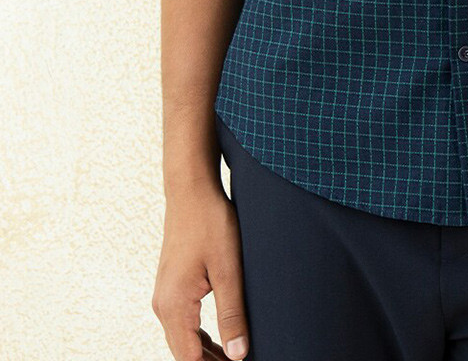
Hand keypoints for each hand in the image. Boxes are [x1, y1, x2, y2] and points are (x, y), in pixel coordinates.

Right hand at [152, 180, 250, 359]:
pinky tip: (220, 340)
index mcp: (175, 306)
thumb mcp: (228, 269)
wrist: (191, 191)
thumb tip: (238, 355)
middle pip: (184, 354)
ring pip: (183, 340)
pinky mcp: (171, 287)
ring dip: (205, 354)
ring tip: (234, 358)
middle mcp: (163, 306)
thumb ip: (232, 314)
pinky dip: (200, 338)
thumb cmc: (211, 223)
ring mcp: (165, 296)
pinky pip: (182, 324)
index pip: (190, 360)